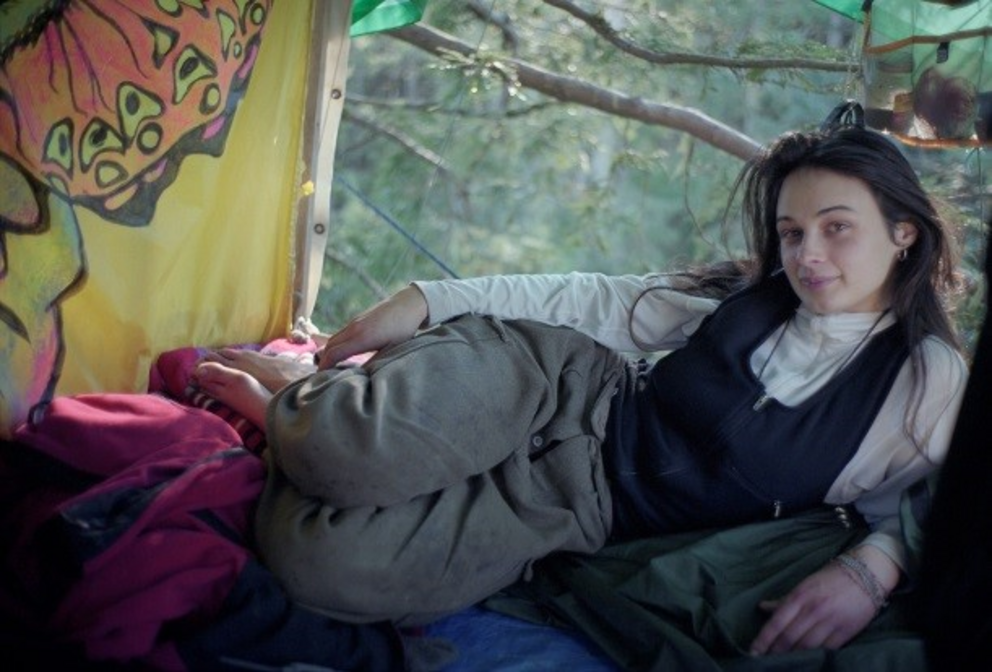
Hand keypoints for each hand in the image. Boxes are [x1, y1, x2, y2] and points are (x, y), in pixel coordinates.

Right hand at [317, 285, 428, 368]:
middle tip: (322, 377)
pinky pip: (341, 334)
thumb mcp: (391, 350)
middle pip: (329, 346)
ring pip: (334, 339)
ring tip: (330, 367)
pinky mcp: (358, 319)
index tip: (320, 379)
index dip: (324, 367)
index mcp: (361, 337)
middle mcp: (354, 328)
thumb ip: (374, 363)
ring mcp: (354, 322)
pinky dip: (336, 345)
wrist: (409, 304)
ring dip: (328, 352)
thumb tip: (361, 377)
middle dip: (323, 361)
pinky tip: (342, 354)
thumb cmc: (404, 328)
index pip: (334, 353)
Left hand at [748, 546, 897, 654]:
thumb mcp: (804, 584)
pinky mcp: (846, 632)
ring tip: (781, 665)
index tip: (753, 652)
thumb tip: (762, 608)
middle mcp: (813, 609)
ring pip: (806, 646)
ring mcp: (830, 621)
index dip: (763, 640)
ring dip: (792, 657)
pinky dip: (814, 658)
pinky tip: (806, 662)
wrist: (866, 574)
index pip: (776, 622)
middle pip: (789, 638)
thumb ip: (784, 600)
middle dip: (774, 653)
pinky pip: (826, 649)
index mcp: (800, 596)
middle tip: (764, 663)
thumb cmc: (831, 578)